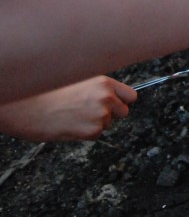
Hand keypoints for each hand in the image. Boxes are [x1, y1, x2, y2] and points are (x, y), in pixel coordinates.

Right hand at [0, 77, 136, 140]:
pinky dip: (85, 133)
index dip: (123, 101)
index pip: (131, 95)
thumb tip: (113, 95)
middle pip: (123, 112)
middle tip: (88, 112)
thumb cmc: (48, 93)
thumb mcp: (78, 81)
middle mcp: (107, 98)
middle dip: (110, 114)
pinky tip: (70, 124)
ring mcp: (101, 116)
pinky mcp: (93, 132)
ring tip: (73, 116)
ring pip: (107, 124)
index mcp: (104, 83)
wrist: (28, 108)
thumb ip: (98, 88)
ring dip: (94, 123)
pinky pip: (96, 135)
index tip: (117, 104)